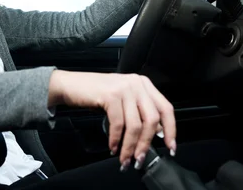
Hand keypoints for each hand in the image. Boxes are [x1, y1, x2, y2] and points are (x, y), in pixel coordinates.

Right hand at [48, 70, 175, 169]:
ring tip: (124, 158)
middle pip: (152, 118)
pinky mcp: (111, 95)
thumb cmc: (96, 94)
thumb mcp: (123, 100)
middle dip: (146, 143)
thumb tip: (156, 134)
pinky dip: (117, 139)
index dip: (171, 129)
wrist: (71, 85)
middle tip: (139, 158)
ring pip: (136, 124)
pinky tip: (113, 146)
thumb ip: (139, 112)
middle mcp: (137, 83)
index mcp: (144, 84)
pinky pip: (119, 124)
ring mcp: (124, 88)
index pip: (166, 108)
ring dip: (130, 146)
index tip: (170, 147)